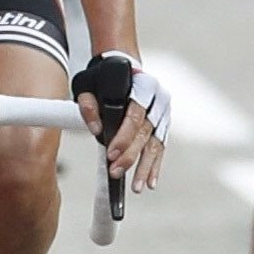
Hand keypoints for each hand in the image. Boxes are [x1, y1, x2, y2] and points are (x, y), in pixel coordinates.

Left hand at [73, 49, 169, 189]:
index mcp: (143, 87)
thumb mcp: (89, 83)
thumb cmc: (105, 77)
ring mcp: (164, 113)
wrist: (124, 67)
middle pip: (145, 133)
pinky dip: (155, 165)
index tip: (111, 154)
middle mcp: (159, 101)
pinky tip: (150, 181)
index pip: (134, 116)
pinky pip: (161, 148)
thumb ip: (89, 104)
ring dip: (145, 167)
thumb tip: (96, 129)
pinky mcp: (164, 125)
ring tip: (137, 187)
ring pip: (155, 144)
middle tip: (116, 172)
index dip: (123, 137)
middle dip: (131, 156)